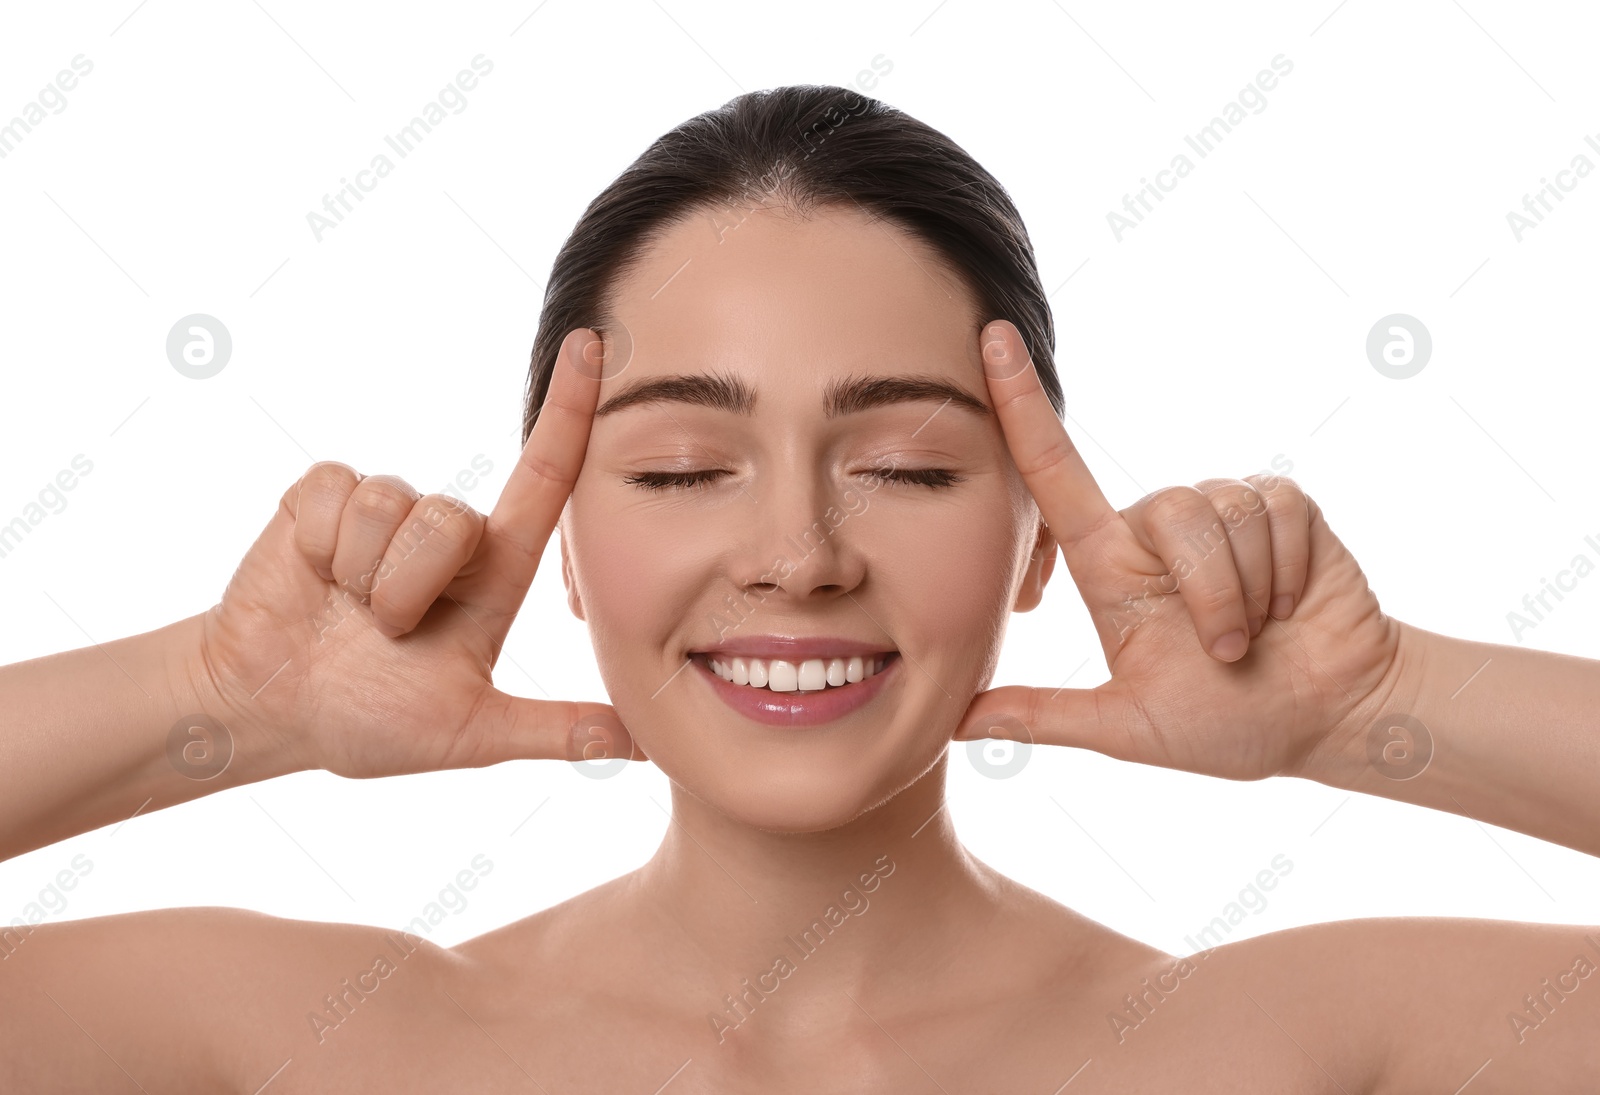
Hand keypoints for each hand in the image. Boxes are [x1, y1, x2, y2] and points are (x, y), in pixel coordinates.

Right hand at [184, 329, 644, 778]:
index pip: (546, 476)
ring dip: (363, 578)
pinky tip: (313, 577)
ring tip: (348, 611)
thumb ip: (554, 731)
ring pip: (393, 508)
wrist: (265, 709)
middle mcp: (446, 531)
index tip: (597, 344)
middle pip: (452, 520)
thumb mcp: (470, 734)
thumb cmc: (367, 721)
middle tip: (386, 635)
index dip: (573, 409)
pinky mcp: (323, 493)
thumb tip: (644, 747)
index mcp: (492, 574)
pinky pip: (337, 494)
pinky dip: (321, 550)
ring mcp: (383, 507)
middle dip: (409, 593)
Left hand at [953, 320, 1405, 781]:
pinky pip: (1275, 511)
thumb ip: (1044, 717)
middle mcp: (1158, 528)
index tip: (989, 339)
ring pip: (1222, 512)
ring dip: (1248, 590)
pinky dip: (1288, 572)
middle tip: (1225, 651)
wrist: (1329, 718)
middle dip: (1207, 593)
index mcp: (1109, 566)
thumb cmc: (1228, 725)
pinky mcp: (1282, 503)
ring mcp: (1222, 510)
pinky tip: (1293, 602)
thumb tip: (956, 724)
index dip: (1020, 405)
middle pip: (1166, 508)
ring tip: (1258, 631)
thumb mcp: (1128, 727)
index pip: (1051, 472)